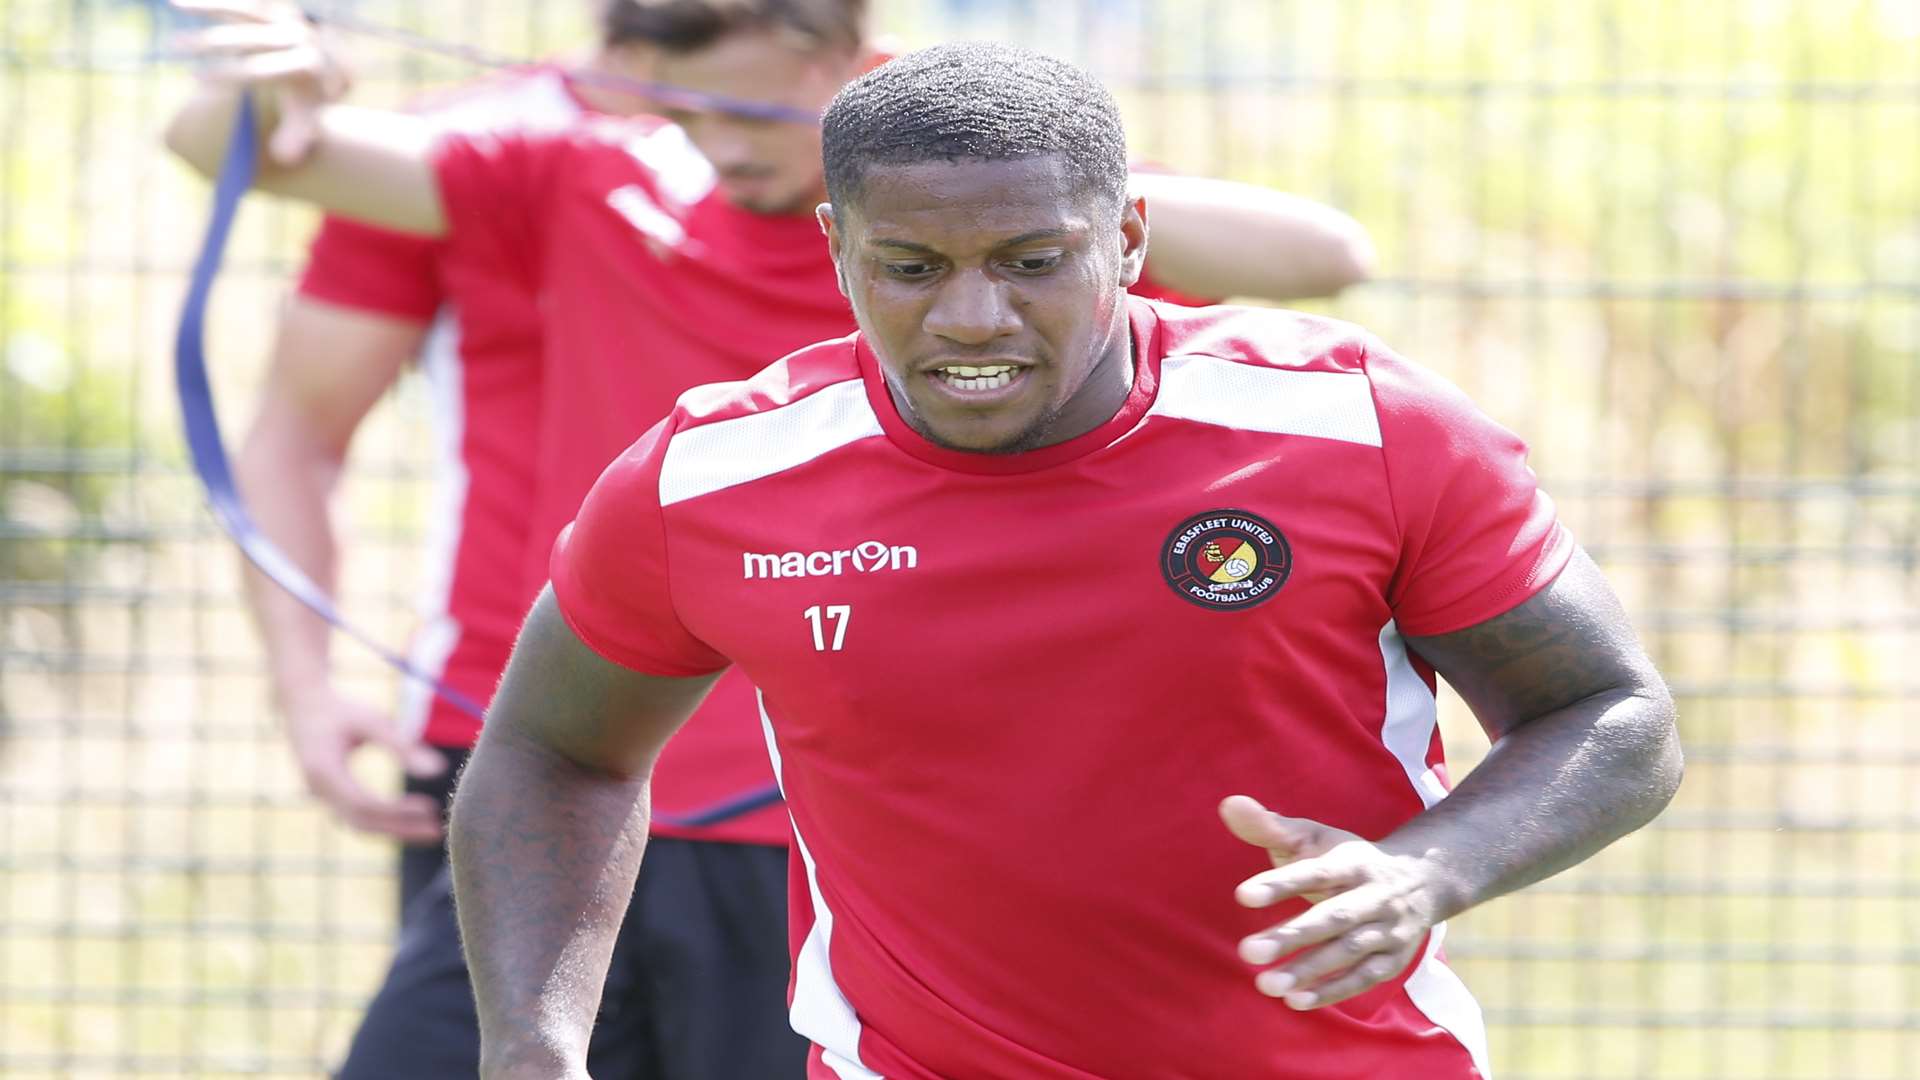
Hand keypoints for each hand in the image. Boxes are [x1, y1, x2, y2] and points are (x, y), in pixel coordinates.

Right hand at [171, 0, 349, 163]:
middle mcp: (301, 36)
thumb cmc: (307, 104)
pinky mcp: (276, 9)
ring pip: (242, 10)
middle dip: (207, 41)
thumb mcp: (305, 124)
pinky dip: (212, 2)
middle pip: (248, 38)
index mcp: (307, 66)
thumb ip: (296, 141)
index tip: (196, 79)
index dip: (227, 74)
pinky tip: (179, 3)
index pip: (260, 70)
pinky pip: (241, 3)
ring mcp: (289, 18)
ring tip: (174, 7)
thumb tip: (283, 159)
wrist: (331, 71)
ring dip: (205, 8)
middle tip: (173, 47)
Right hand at [285, 686, 447, 842]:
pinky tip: (409, 819)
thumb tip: (439, 770)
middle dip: (400, 829)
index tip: (429, 807)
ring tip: (430, 830)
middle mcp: (318, 790)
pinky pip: (355, 818)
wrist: (302, 705)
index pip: (364, 803)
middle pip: (361, 823)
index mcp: (323, 771)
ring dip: (393, 830)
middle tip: (437, 831)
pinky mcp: (327, 797)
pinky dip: (382, 822)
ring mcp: (320, 797)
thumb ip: (401, 745)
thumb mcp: (371, 721)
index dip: (397, 810)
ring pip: (358, 825)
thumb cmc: (341, 710)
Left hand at [1219, 795, 1448, 1009]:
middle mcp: (1376, 895)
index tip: (1242, 895)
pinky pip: (1363, 978)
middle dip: (1292, 936)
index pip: (1316, 871)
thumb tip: (1228, 805)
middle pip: (1333, 917)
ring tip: (1264, 983)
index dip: (1281, 883)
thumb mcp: (1315, 837)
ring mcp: (1389, 929)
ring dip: (1308, 970)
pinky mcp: (1393, 959)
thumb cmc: (1349, 860)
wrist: (1422, 880)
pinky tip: (1294, 1000)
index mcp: (1353, 862)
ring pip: (1348, 951)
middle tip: (1247, 951)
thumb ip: (1270, 826)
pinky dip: (1331, 991)